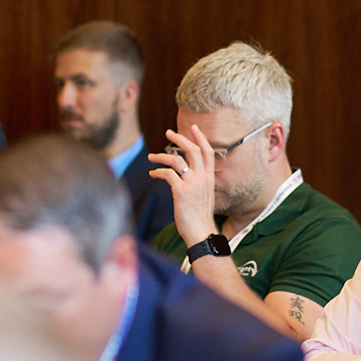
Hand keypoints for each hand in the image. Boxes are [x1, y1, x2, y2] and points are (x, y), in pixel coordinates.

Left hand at [150, 127, 219, 246]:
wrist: (200, 232)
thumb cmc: (200, 217)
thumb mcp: (205, 195)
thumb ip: (198, 182)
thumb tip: (186, 175)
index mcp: (209, 177)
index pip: (207, 152)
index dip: (201, 138)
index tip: (193, 128)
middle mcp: (202, 177)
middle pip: (192, 150)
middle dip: (179, 138)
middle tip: (168, 132)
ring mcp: (192, 183)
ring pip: (176, 160)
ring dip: (161, 156)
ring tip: (151, 157)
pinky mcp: (181, 191)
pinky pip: (167, 174)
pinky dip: (157, 172)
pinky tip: (152, 173)